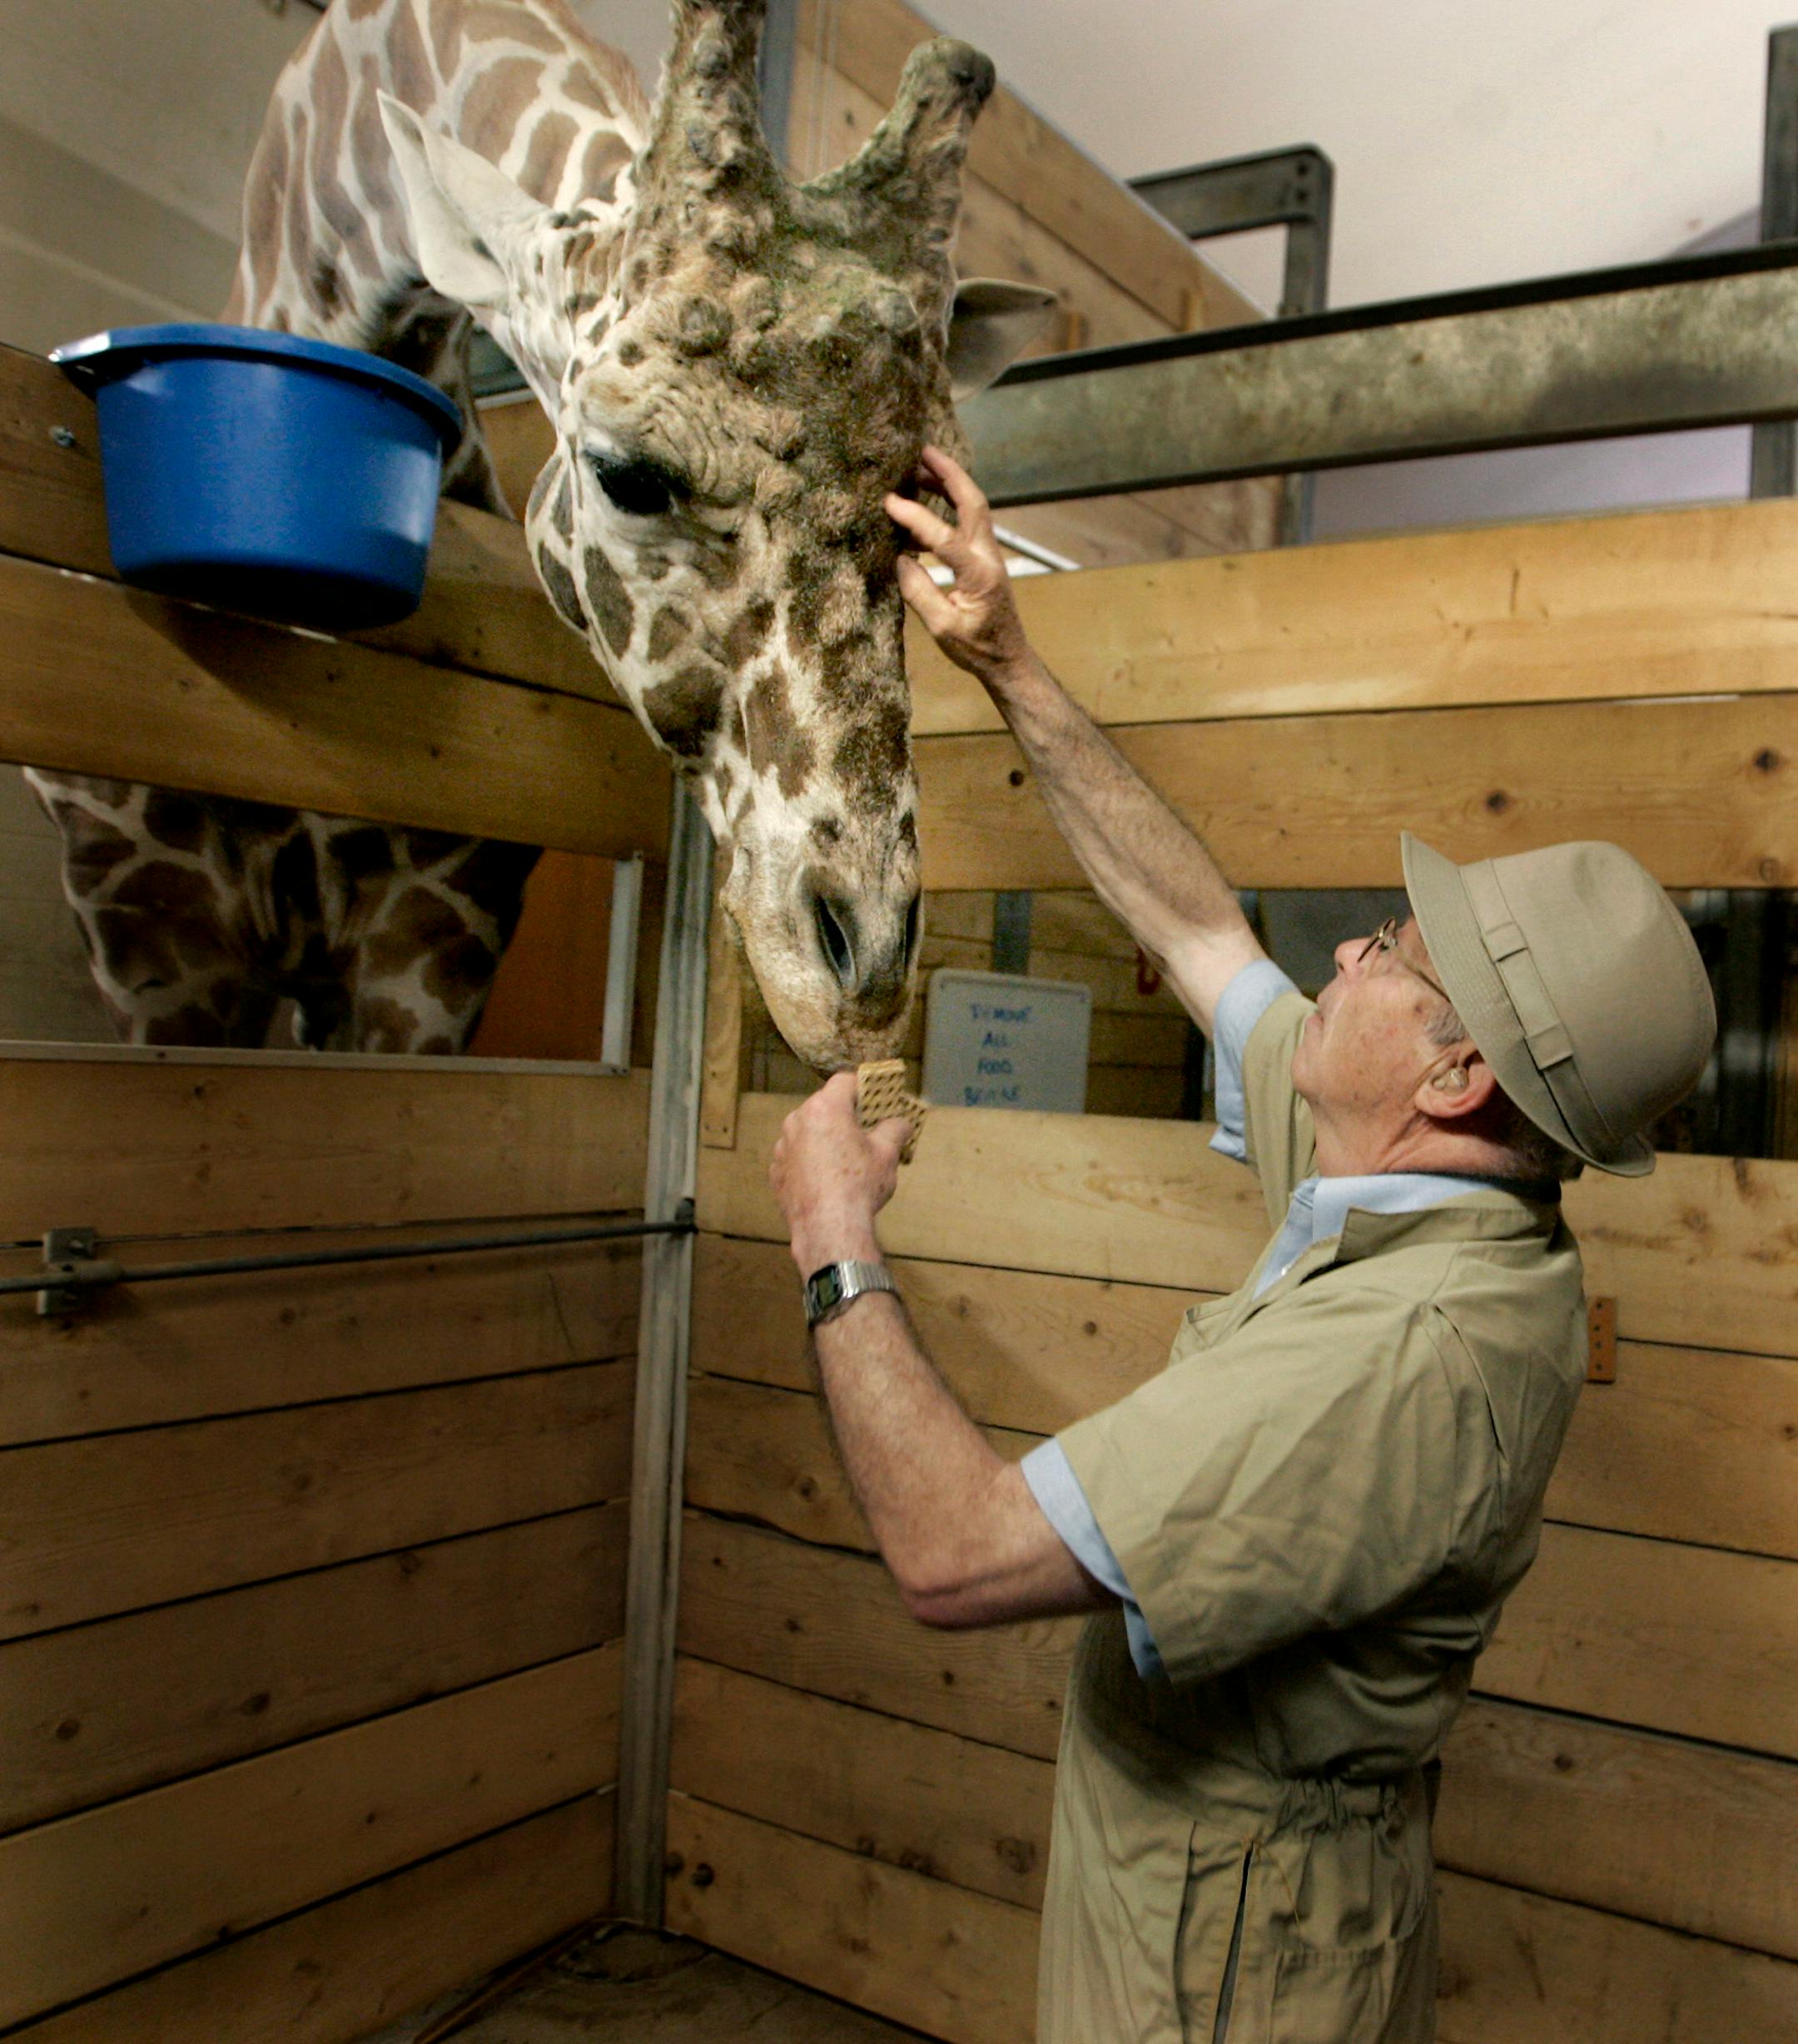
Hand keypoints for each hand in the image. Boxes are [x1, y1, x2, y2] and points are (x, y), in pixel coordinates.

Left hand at [770, 1071, 910, 1273]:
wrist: (828, 1228)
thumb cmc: (859, 1185)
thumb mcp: (887, 1154)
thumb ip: (894, 1129)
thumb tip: (902, 1122)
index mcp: (825, 1108)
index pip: (844, 1082)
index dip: (862, 1087)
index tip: (874, 1099)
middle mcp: (797, 1121)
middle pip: (823, 1106)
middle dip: (843, 1115)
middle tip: (863, 1132)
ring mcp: (783, 1147)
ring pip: (806, 1131)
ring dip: (823, 1138)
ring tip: (844, 1160)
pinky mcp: (776, 1172)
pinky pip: (795, 1157)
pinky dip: (809, 1162)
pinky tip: (825, 1180)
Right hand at [886, 445, 1031, 686]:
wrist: (1008, 658)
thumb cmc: (976, 648)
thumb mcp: (942, 628)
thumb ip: (919, 591)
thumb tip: (900, 557)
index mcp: (979, 575)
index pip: (945, 537)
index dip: (916, 517)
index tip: (889, 503)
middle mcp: (988, 556)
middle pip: (973, 501)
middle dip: (949, 473)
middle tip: (922, 450)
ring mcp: (989, 554)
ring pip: (973, 506)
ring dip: (949, 483)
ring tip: (919, 468)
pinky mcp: (985, 557)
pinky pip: (968, 521)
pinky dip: (949, 504)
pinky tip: (924, 504)